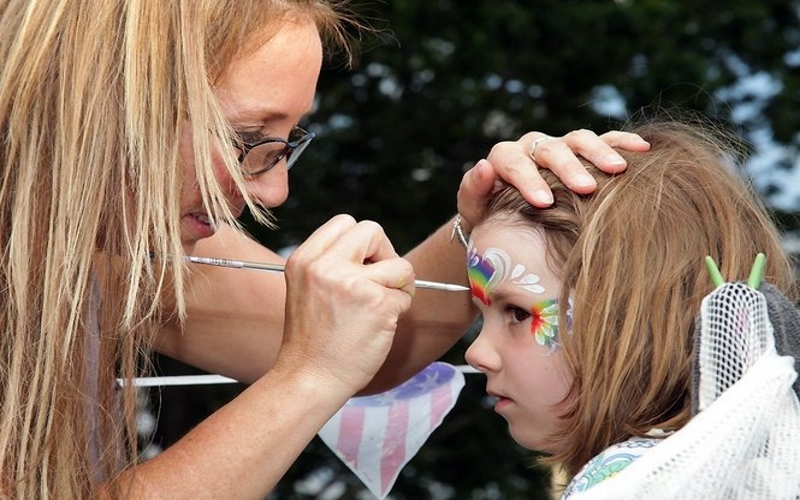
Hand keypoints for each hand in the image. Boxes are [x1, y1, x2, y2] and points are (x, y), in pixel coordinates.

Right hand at [274, 214, 414, 394]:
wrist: (310, 378)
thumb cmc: (313, 340)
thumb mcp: (307, 288)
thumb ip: (332, 264)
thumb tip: (373, 252)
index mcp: (304, 259)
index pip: (345, 223)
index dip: (362, 243)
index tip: (362, 266)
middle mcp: (325, 266)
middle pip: (373, 230)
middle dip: (385, 254)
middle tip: (380, 282)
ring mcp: (353, 283)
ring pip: (400, 264)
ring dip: (398, 286)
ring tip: (381, 308)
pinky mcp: (378, 304)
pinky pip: (405, 294)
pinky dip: (399, 310)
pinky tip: (380, 326)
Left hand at [457, 129, 650, 230]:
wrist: (506, 218)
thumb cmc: (489, 218)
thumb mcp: (474, 210)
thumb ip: (474, 190)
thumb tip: (484, 166)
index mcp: (505, 158)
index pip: (514, 161)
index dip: (528, 179)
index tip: (544, 201)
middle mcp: (533, 146)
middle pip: (551, 149)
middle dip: (569, 167)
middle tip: (586, 188)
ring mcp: (560, 146)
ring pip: (580, 140)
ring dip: (599, 152)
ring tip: (619, 169)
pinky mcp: (583, 152)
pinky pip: (605, 140)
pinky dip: (622, 142)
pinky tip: (643, 149)